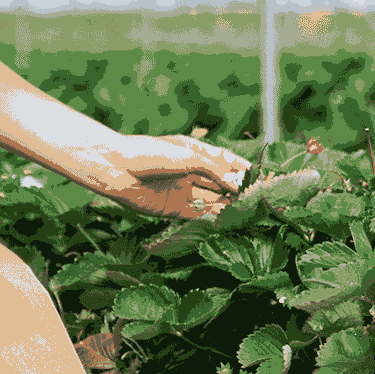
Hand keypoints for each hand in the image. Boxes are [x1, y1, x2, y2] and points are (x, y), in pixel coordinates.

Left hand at [95, 134, 252, 218]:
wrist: (114, 168)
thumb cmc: (147, 153)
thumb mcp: (186, 155)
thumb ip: (213, 169)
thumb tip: (237, 182)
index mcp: (194, 152)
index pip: (225, 161)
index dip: (242, 169)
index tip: (260, 176)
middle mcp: (190, 172)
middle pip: (220, 183)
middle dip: (238, 190)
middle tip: (258, 197)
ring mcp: (182, 191)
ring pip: (212, 199)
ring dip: (228, 205)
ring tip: (247, 211)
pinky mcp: (173, 209)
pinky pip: (198, 215)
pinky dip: (212, 218)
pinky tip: (227, 220)